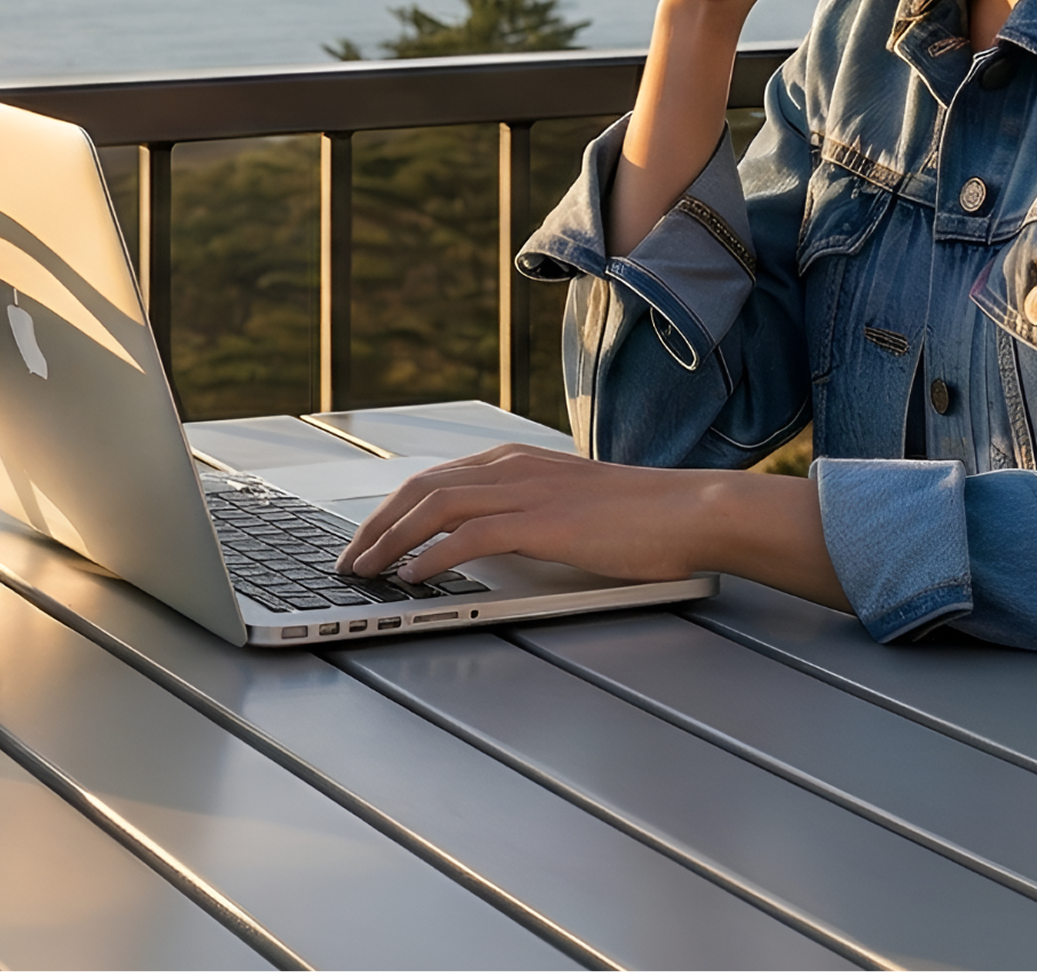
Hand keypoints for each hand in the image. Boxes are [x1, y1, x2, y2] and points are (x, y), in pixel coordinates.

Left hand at [338, 445, 713, 583]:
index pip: (431, 480)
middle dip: (374, 527)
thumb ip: (522, 511)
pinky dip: (432, 556)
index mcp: (513, 459)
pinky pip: (470, 536)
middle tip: (346, 561)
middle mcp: (510, 467)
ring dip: (389, 542)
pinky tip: (413, 577)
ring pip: (434, 508)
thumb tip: (481, 540)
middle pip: (419, 490)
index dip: (389, 511)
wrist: (690, 510)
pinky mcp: (543, 522)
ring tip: (364, 571)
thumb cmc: (637, 515)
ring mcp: (526, 491)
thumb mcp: (565, 503)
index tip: (364, 539)